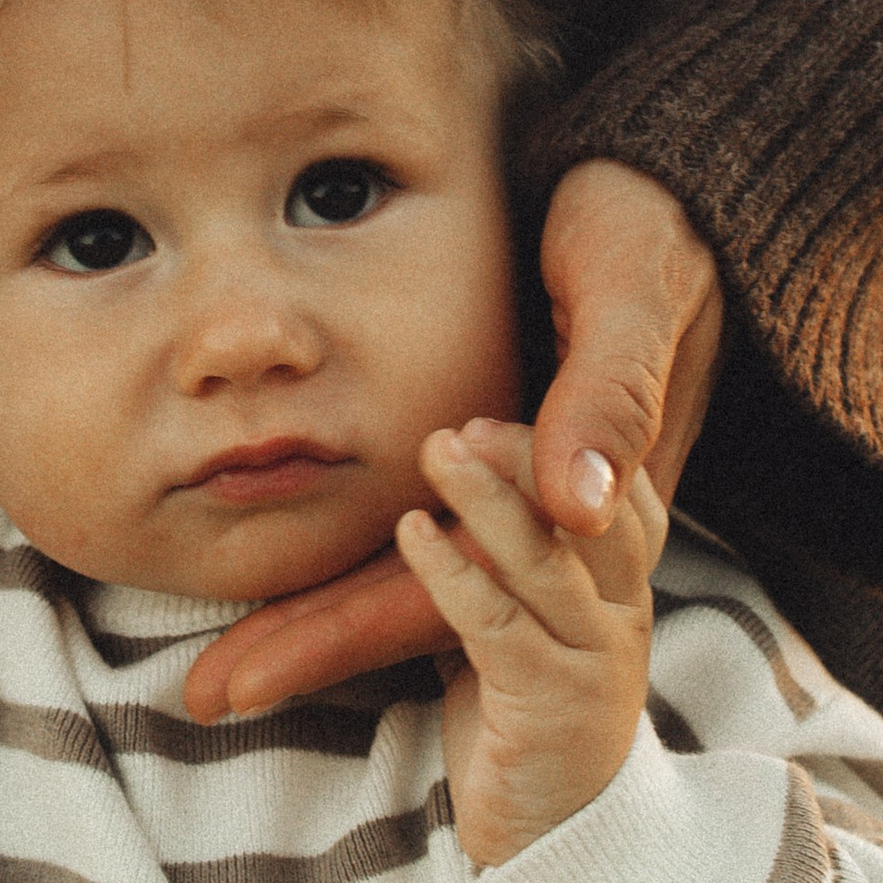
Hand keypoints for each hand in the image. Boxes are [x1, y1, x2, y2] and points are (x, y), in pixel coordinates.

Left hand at [184, 158, 723, 721]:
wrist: (671, 193)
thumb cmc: (641, 229)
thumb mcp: (629, 294)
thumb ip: (607, 394)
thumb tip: (577, 508)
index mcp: (599, 496)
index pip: (468, 590)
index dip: (363, 630)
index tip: (266, 664)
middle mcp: (566, 524)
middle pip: (430, 604)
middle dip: (319, 646)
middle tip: (211, 689)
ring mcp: (541, 509)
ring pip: (423, 588)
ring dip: (322, 627)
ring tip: (220, 675)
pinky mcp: (521, 480)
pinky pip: (439, 549)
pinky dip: (361, 570)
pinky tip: (290, 590)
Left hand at [395, 420, 668, 865]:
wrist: (557, 851)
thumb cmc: (524, 727)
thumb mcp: (523, 626)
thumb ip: (510, 561)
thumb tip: (463, 473)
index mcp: (618, 591)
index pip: (621, 494)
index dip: (574, 444)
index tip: (511, 404)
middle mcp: (621, 616)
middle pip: (589, 512)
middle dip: (528, 455)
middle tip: (462, 418)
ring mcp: (593, 660)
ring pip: (547, 558)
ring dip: (488, 498)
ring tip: (435, 447)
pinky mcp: (550, 706)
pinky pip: (500, 624)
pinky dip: (453, 573)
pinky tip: (413, 532)